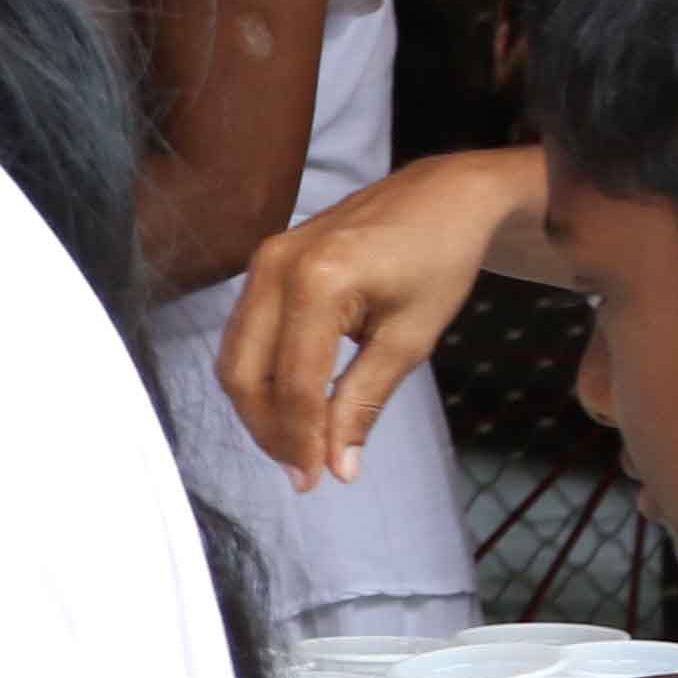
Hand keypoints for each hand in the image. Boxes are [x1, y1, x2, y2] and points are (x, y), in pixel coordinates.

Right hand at [216, 146, 538, 488]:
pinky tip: (292, 401)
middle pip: (245, 371)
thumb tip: (339, 466)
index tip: (317, 482)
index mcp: (318, 282)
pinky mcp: (264, 262)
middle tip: (303, 470)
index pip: (294, 381)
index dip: (301, 438)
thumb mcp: (411, 338)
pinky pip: (246, 332)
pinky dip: (263, 375)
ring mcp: (262, 260)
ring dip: (260, 407)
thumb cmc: (439, 261)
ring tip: (298, 443)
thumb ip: (364, 401)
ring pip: (236, 355)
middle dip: (268, 429)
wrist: (442, 196)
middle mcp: (275, 267)